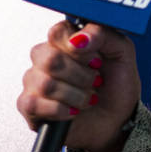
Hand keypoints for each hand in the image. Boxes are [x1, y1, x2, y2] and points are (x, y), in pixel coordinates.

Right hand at [17, 21, 141, 151]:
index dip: (79, 47)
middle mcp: (46, 58)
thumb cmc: (116, 85)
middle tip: (96, 81)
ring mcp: (34, 81)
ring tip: (88, 99)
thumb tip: (80, 37)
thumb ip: (104, 35)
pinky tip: (73, 111)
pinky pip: (34, 104)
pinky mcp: (28, 106)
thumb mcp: (122, 53)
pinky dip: (61, 110)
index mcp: (66, 41)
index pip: (58, 32)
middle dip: (81, 75)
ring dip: (77, 95)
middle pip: (50, 58)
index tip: (97, 59)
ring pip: (46, 84)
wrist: (116, 119)